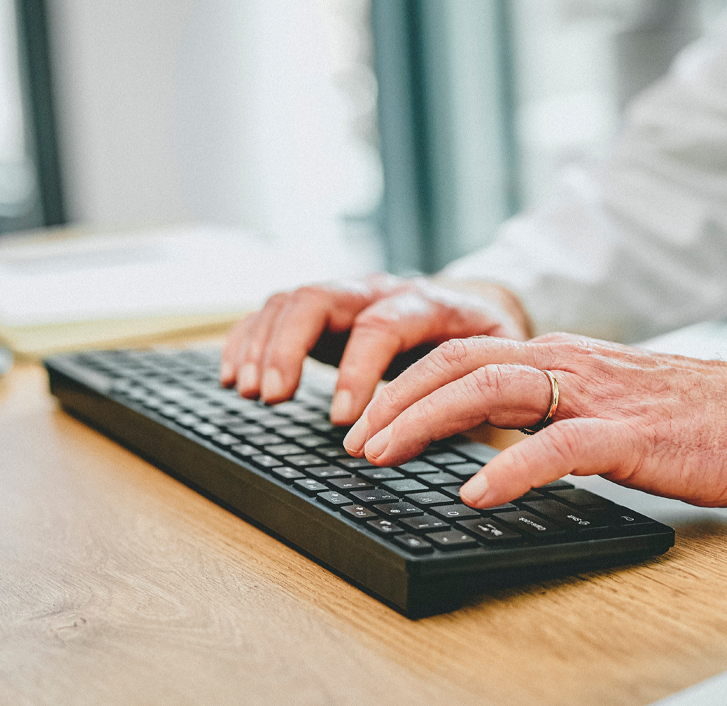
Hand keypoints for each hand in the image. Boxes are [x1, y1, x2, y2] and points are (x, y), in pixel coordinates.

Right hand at [219, 274, 529, 423]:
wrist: (477, 304)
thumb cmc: (482, 343)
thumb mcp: (491, 363)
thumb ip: (467, 394)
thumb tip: (426, 436)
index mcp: (425, 303)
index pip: (382, 324)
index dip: (358, 369)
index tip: (342, 418)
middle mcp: (378, 290)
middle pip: (320, 296)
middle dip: (289, 347)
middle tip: (273, 397)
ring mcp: (347, 295)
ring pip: (291, 300)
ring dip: (263, 345)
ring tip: (250, 392)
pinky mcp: (324, 309)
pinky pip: (275, 310)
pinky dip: (249, 339)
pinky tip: (235, 375)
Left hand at [342, 333, 726, 508]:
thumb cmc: (685, 417)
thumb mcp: (598, 402)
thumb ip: (543, 409)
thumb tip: (483, 433)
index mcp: (555, 357)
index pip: (460, 355)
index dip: (405, 385)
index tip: (366, 420)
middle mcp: (565, 363)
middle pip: (459, 363)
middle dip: (396, 399)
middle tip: (354, 440)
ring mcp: (594, 395)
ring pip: (491, 389)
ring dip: (427, 421)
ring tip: (384, 454)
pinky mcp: (628, 434)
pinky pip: (556, 445)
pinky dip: (509, 467)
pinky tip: (475, 492)